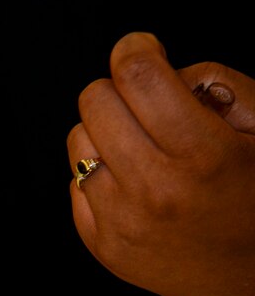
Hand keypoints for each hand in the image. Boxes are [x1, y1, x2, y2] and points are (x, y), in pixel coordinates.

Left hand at [68, 31, 254, 295]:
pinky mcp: (103, 245)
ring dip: (106, 134)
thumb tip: (166, 70)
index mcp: (202, 157)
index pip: (137, 76)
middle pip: (96, 101)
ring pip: (78, 141)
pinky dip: (99, 175)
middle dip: (121, 91)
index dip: (137, 49)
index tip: (141, 49)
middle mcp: (156, 191)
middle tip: (147, 103)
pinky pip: (74, 184)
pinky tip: (136, 184)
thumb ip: (220, 84)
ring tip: (145, 149)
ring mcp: (123, 222)